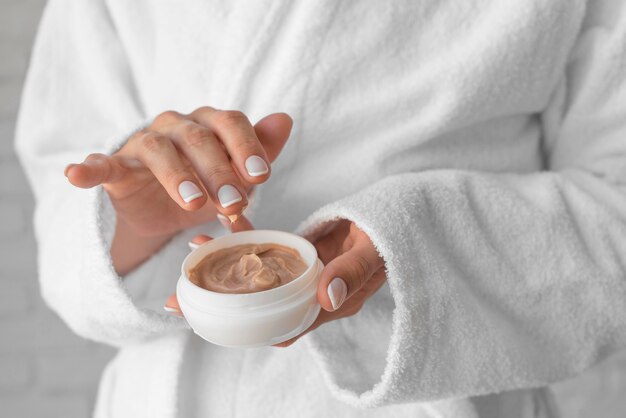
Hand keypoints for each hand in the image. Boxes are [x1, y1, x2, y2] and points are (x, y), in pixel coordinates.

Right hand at [64, 107, 291, 237]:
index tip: (261, 177)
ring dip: (177, 175)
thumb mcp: (237, 177)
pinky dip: (88, 168)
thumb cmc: (207, 188)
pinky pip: (100, 164)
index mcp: (208, 124)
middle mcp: (176, 127)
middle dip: (219, 171)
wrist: (164, 214)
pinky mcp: (116, 168)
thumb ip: (260, 151)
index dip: (246, 147)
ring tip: (194, 204)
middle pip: (198, 138)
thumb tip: (285, 119)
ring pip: (159, 150)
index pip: (230, 123)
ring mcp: (143, 145)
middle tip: (233, 203)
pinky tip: (76, 174)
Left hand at [164, 220, 386, 347]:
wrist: (398, 211)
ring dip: (226, 266)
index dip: (246, 329)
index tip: (209, 321)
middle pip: (260, 308)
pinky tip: (224, 222)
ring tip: (193, 251)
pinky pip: (269, 248)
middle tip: (176, 298)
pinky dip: (247, 237)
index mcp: (329, 303)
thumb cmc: (390, 234)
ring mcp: (303, 272)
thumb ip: (352, 272)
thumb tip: (326, 297)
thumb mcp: (374, 251)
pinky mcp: (300, 252)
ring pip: (258, 277)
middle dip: (219, 303)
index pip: (282, 327)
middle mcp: (311, 293)